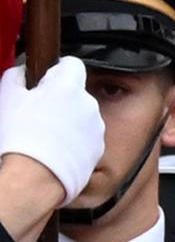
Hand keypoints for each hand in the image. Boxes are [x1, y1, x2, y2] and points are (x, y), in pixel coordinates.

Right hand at [0, 59, 105, 206]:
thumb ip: (18, 75)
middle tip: (42, 112)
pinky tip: (59, 150)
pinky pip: (88, 140)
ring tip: (49, 135)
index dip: (59, 71)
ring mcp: (97, 130)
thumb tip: (23, 73)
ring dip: (71, 122)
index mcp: (69, 86)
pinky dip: (77, 142)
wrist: (36, 177)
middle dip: (64, 99)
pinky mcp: (98, 153)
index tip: (48, 82)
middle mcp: (89, 105)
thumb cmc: (21, 135)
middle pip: (78, 94)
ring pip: (84, 118)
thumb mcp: (9, 94)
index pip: (73, 65)